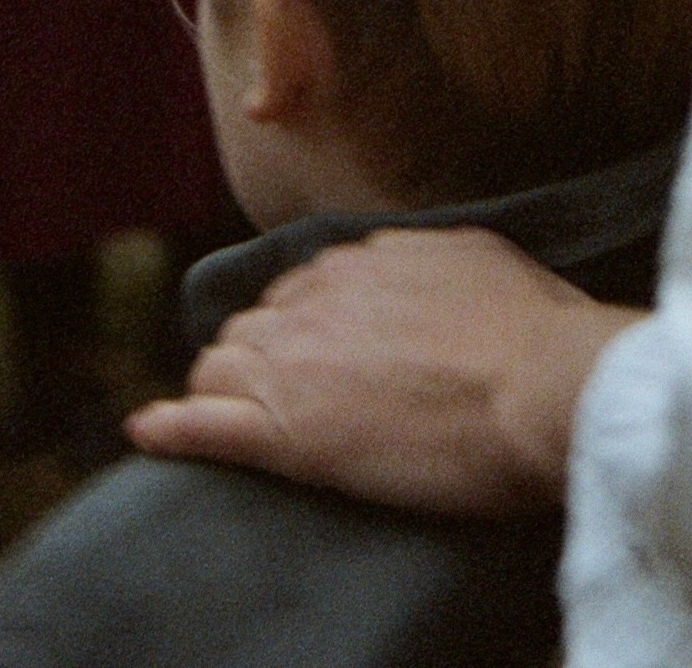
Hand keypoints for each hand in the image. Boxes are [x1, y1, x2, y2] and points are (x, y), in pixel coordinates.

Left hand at [127, 226, 636, 516]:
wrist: (540, 384)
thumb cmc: (534, 328)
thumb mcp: (478, 258)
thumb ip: (427, 261)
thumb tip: (416, 268)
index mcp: (360, 260)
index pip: (302, 290)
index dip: (306, 327)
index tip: (321, 355)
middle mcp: (316, 298)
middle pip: (254, 326)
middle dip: (261, 357)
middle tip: (287, 399)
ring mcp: (295, 363)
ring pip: (222, 367)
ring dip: (226, 392)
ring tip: (238, 425)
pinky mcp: (286, 433)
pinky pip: (206, 425)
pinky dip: (173, 427)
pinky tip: (151, 429)